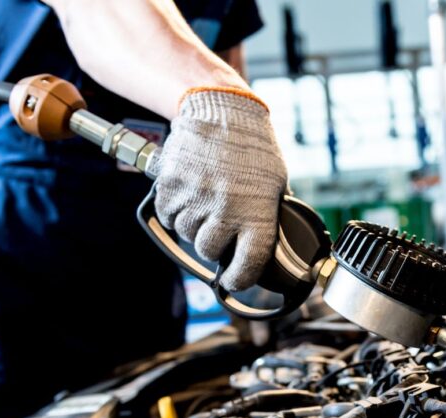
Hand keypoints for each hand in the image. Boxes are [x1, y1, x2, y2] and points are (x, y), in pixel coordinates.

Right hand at [150, 89, 287, 290]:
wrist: (222, 109)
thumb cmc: (253, 147)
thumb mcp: (277, 184)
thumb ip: (267, 218)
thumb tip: (265, 247)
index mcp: (257, 213)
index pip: (247, 265)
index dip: (239, 278)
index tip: (234, 279)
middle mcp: (225, 210)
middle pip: (209, 251)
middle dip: (214, 243)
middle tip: (220, 225)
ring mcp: (195, 198)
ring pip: (186, 234)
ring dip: (194, 224)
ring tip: (206, 200)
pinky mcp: (170, 186)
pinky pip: (168, 215)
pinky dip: (175, 210)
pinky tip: (189, 193)